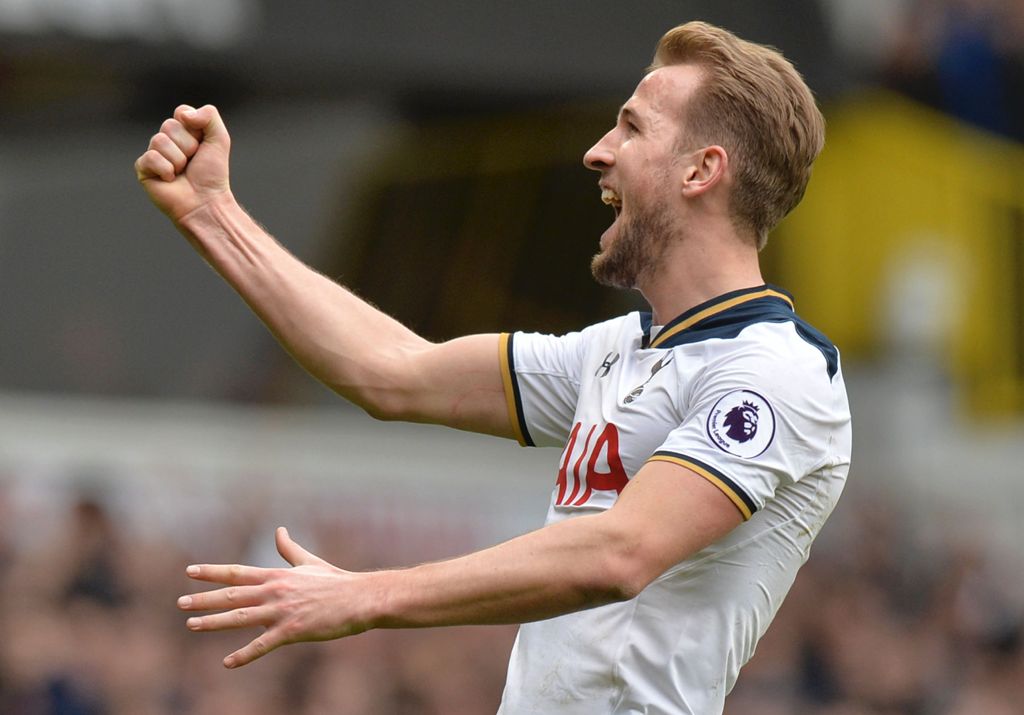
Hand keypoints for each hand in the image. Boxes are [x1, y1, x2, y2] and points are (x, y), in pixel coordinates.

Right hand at [135, 104, 231, 222]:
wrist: (206, 202)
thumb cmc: (212, 174)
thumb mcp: (219, 139)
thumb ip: (209, 116)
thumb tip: (183, 115)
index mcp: (183, 132)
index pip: (181, 113)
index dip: (194, 129)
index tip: (202, 146)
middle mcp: (166, 141)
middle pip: (169, 125)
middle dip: (187, 146)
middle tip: (192, 162)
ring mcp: (153, 154)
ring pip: (159, 140)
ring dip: (178, 160)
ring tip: (182, 173)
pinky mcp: (143, 169)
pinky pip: (150, 157)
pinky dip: (165, 170)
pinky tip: (170, 180)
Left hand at [178, 527, 369, 667]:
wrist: (359, 598)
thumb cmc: (335, 581)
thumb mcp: (309, 562)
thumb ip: (289, 550)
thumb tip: (279, 530)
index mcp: (277, 575)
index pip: (237, 572)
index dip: (212, 572)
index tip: (190, 572)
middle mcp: (275, 591)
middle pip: (232, 595)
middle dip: (204, 599)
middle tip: (181, 603)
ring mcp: (282, 611)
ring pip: (241, 617)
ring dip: (214, 622)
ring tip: (192, 624)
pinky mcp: (292, 630)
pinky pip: (263, 645)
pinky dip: (244, 655)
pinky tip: (227, 663)